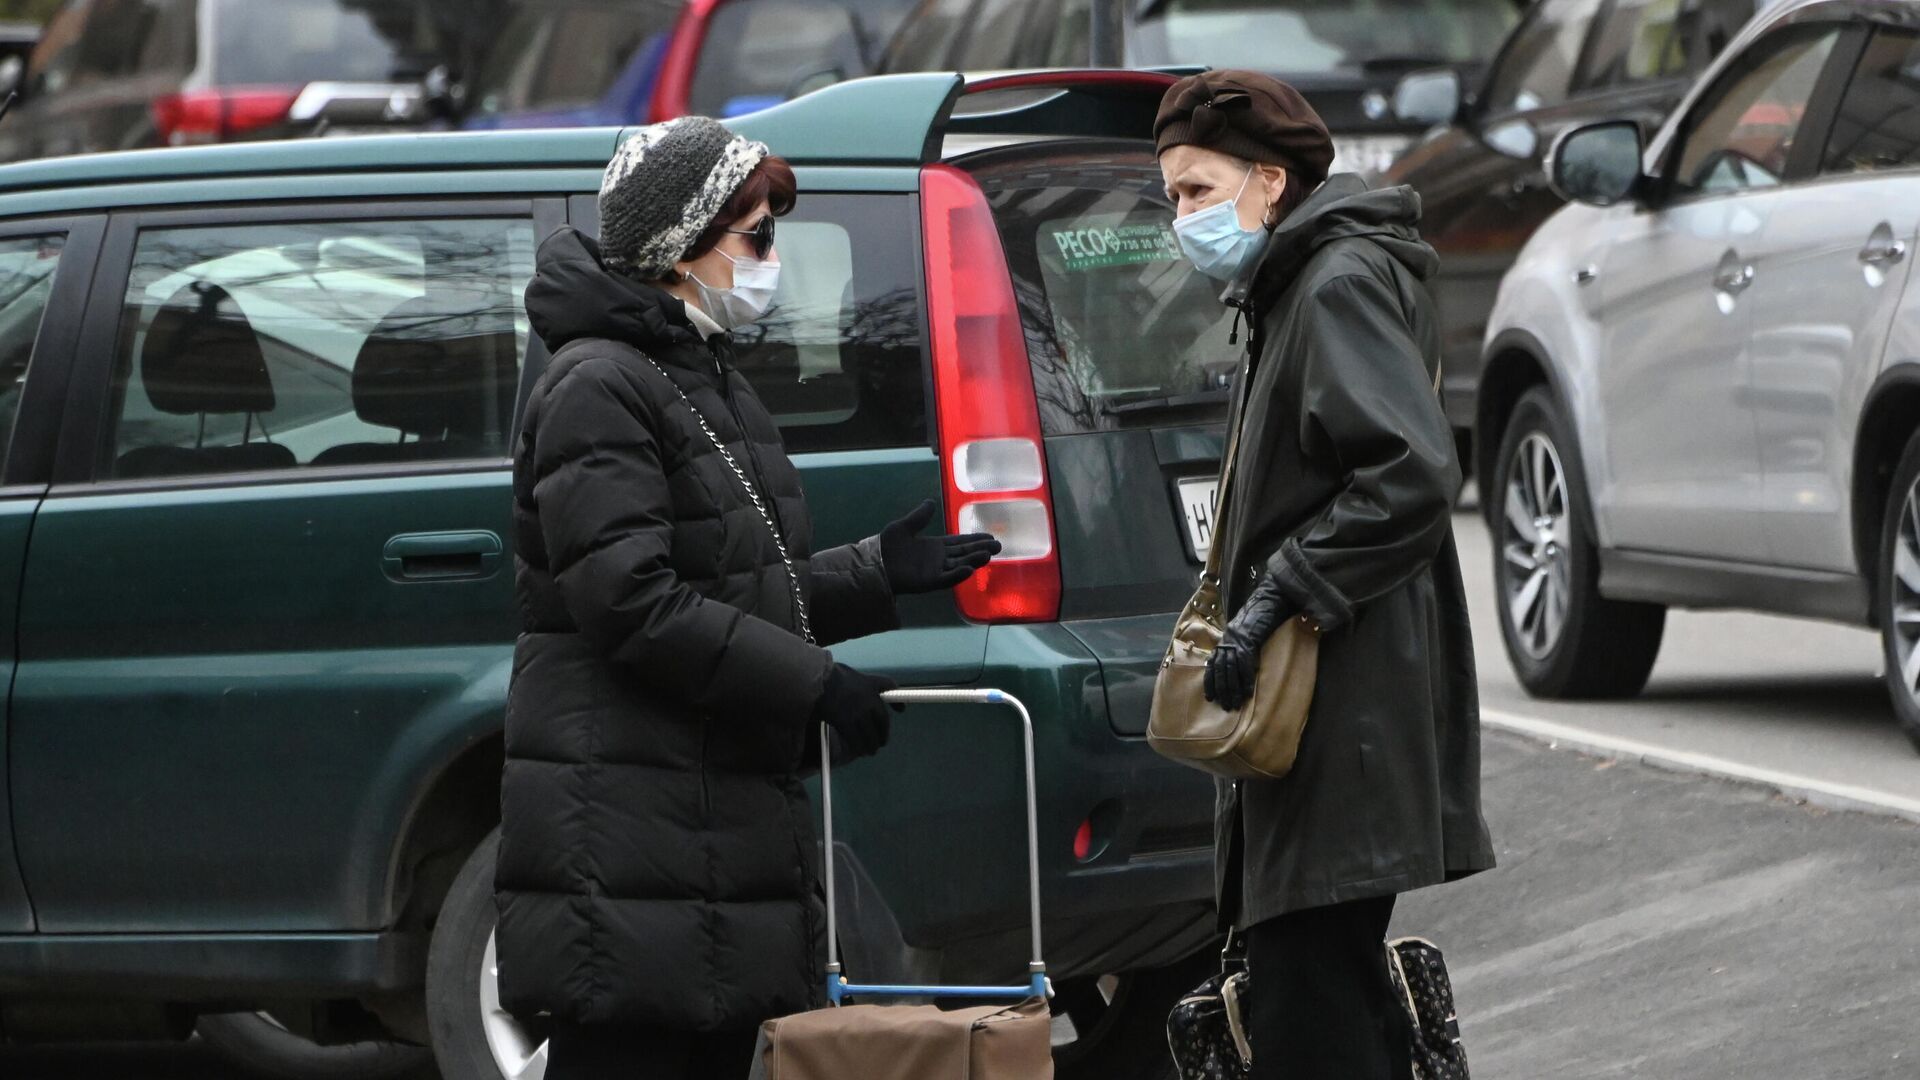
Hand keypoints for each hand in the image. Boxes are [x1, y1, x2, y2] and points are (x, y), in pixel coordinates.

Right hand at [812, 664, 901, 759]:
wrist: (816, 680)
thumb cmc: (828, 675)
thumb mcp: (847, 674)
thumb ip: (856, 685)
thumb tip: (858, 693)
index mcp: (870, 683)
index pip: (889, 687)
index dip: (897, 701)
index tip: (901, 710)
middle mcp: (869, 699)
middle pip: (882, 720)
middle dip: (883, 734)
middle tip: (882, 742)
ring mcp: (859, 712)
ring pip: (871, 734)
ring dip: (872, 745)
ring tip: (872, 751)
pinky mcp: (847, 723)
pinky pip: (856, 739)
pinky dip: (859, 747)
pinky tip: (860, 751)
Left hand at [880, 500, 1000, 594]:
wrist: (874, 563)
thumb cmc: (887, 546)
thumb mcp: (904, 527)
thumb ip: (919, 517)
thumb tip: (931, 502)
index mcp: (934, 547)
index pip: (959, 543)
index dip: (974, 540)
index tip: (990, 537)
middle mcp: (938, 559)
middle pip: (964, 554)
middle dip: (980, 550)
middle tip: (998, 546)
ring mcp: (934, 571)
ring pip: (959, 565)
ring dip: (973, 561)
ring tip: (988, 555)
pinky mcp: (928, 582)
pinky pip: (946, 579)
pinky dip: (957, 575)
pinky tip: (969, 569)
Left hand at [1203, 574, 1293, 710]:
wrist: (1259, 610)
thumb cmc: (1248, 627)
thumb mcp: (1234, 639)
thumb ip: (1229, 653)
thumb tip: (1229, 671)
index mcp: (1221, 645)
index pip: (1212, 667)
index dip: (1210, 683)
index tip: (1209, 697)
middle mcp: (1225, 646)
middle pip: (1221, 673)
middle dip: (1222, 691)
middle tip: (1225, 706)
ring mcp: (1235, 646)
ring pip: (1231, 672)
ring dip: (1233, 690)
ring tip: (1234, 704)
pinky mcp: (1247, 646)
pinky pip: (1245, 667)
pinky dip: (1245, 681)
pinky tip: (1247, 693)